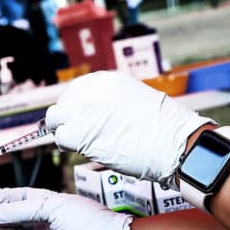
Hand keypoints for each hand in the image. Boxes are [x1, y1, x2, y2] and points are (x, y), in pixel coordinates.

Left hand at [46, 71, 212, 184]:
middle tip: (79, 132)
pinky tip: (81, 149)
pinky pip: (60, 137)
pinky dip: (66, 145)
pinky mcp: (77, 133)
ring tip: (80, 141)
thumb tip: (92, 114)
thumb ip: (110, 102)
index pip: (77, 89)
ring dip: (64, 130)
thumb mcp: (135, 99)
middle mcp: (90, 91)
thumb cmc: (163, 129)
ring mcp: (81, 111)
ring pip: (55, 119)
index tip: (82, 117)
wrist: (174, 144)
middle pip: (64, 102)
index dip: (78, 106)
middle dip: (69, 117)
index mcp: (106, 80)